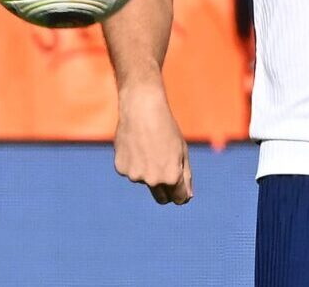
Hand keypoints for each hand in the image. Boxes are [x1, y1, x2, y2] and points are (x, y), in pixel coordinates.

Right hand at [114, 90, 192, 204]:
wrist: (141, 110)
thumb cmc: (166, 129)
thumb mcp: (182, 151)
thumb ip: (185, 176)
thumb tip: (187, 197)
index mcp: (171, 177)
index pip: (178, 198)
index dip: (181, 194)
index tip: (181, 189)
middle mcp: (152, 180)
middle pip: (161, 198)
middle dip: (166, 191)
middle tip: (166, 172)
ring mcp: (134, 176)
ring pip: (144, 181)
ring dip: (148, 171)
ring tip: (149, 147)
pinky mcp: (121, 169)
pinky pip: (131, 171)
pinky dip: (134, 163)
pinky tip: (136, 146)